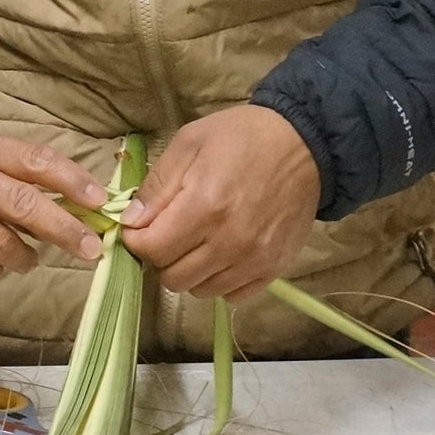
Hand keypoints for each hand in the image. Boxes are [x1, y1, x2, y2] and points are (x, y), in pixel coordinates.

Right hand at [0, 128, 106, 282]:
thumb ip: (22, 175)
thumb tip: (80, 205)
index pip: (33, 160)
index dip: (71, 181)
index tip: (100, 201)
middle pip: (23, 203)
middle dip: (64, 229)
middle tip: (90, 248)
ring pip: (2, 243)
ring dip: (25, 258)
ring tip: (27, 259)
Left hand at [118, 105, 320, 299]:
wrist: (304, 145)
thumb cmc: (241, 137)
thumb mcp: (189, 144)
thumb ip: (157, 186)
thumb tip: (130, 222)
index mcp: (205, 207)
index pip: (152, 249)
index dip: (137, 239)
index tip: (139, 226)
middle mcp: (230, 242)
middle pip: (173, 277)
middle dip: (161, 257)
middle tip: (168, 233)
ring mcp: (254, 260)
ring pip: (200, 291)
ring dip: (190, 271)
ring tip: (197, 241)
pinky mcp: (274, 269)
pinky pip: (233, 296)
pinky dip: (220, 280)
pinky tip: (222, 254)